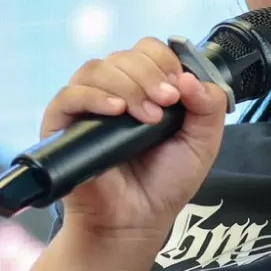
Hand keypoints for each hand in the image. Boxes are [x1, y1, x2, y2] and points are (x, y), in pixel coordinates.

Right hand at [41, 38, 228, 244]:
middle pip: (123, 56)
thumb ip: (209, 106)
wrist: (137, 220)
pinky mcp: (61, 124)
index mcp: (143, 88)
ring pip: (97, 69)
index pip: (147, 50)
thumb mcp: (202, 142)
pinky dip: (94, 97)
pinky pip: (69, 95)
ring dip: (128, 86)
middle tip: (167, 102)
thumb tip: (190, 77)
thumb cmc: (165, 182)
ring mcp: (85, 106)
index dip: (164, 61)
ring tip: (148, 116)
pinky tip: (115, 111)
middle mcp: (112, 90)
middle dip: (150, 74)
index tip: (179, 88)